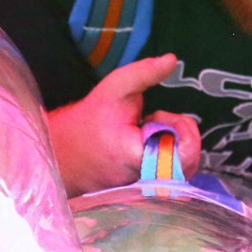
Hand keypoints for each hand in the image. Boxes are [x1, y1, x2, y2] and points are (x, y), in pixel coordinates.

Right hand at [46, 53, 200, 196]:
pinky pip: (169, 177)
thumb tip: (172, 59)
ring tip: (148, 132)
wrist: (62, 151)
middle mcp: (143, 180)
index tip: (160, 116)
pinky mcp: (143, 192)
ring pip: (180, 170)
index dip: (183, 130)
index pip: (185, 155)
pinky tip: (146, 145)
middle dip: (179, 134)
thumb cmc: (90, 119)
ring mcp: (144, 190)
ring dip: (171, 145)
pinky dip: (164, 157)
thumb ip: (144, 73)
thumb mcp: (115, 87)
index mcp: (138, 156)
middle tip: (155, 121)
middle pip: (188, 162)